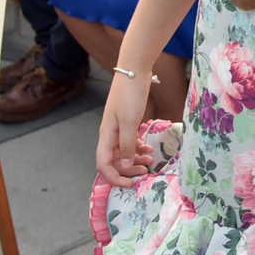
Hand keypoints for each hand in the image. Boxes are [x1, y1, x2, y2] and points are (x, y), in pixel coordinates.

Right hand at [96, 68, 156, 185]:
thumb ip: (127, 145)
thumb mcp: (130, 121)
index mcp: (106, 135)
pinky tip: (149, 149)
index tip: (130, 184)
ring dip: (135, 159)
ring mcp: (118, 128)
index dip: (114, 177)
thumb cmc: (130, 95)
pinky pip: (130, 142)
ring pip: (123, 152)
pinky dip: (138, 147)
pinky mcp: (127, 122)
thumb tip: (124, 166)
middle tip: (146, 172)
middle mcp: (110, 134)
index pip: (103, 164)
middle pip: (114, 161)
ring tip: (151, 161)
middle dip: (128, 169)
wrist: (134, 70)